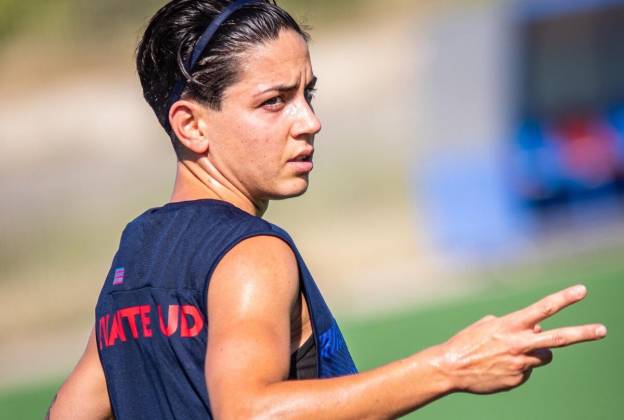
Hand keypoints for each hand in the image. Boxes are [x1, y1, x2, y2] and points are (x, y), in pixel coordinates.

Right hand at [435, 285, 606, 393]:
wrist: (451, 368)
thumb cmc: (467, 343)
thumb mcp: (488, 325)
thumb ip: (514, 324)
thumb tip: (535, 330)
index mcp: (511, 325)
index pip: (543, 308)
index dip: (564, 298)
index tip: (582, 290)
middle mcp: (520, 343)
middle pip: (558, 338)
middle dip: (583, 333)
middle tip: (603, 330)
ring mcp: (521, 364)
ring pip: (543, 356)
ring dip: (534, 353)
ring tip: (509, 353)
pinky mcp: (518, 379)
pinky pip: (527, 370)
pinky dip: (517, 367)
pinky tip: (498, 367)